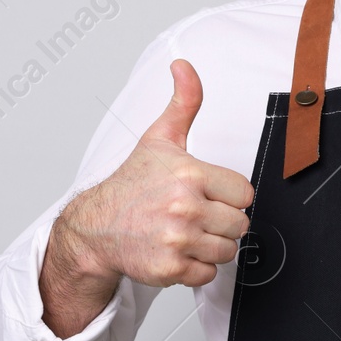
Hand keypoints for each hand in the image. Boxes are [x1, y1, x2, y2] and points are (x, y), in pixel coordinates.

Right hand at [41, 60, 254, 336]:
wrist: (96, 226)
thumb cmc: (132, 184)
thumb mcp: (159, 138)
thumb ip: (183, 102)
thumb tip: (183, 66)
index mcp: (190, 174)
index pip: (245, 193)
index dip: (228, 195)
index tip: (207, 193)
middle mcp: (185, 207)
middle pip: (240, 224)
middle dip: (221, 221)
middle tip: (194, 215)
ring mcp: (177, 240)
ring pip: (227, 250)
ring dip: (210, 245)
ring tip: (185, 232)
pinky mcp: (170, 268)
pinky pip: (208, 273)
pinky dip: (195, 267)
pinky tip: (176, 250)